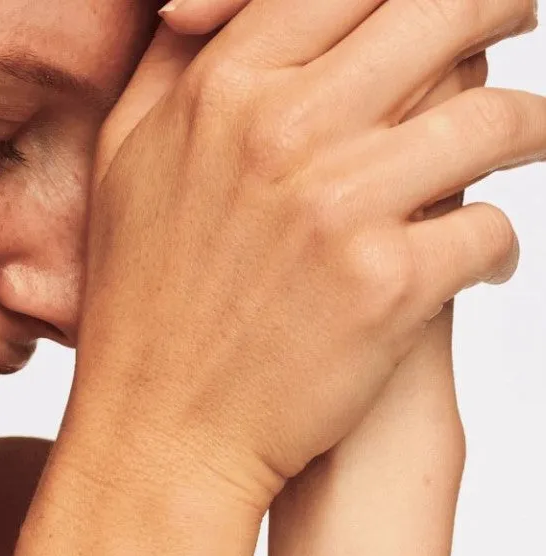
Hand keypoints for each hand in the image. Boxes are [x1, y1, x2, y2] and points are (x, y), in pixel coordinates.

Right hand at [59, 0, 540, 520]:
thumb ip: (174, 67)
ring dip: (526, 127)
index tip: (442, 1)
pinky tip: (482, 261)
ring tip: (528, 140)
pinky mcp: (388, 286)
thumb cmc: (142, 310)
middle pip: (443, 14)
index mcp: (220, 91)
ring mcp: (339, 207)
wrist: (161, 435)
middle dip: (499, 6)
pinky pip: (491, 230)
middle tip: (517, 16)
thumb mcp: (126, 166)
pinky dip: (498, 245)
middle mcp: (283, 133)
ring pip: (494, 119)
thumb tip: (208, 1)